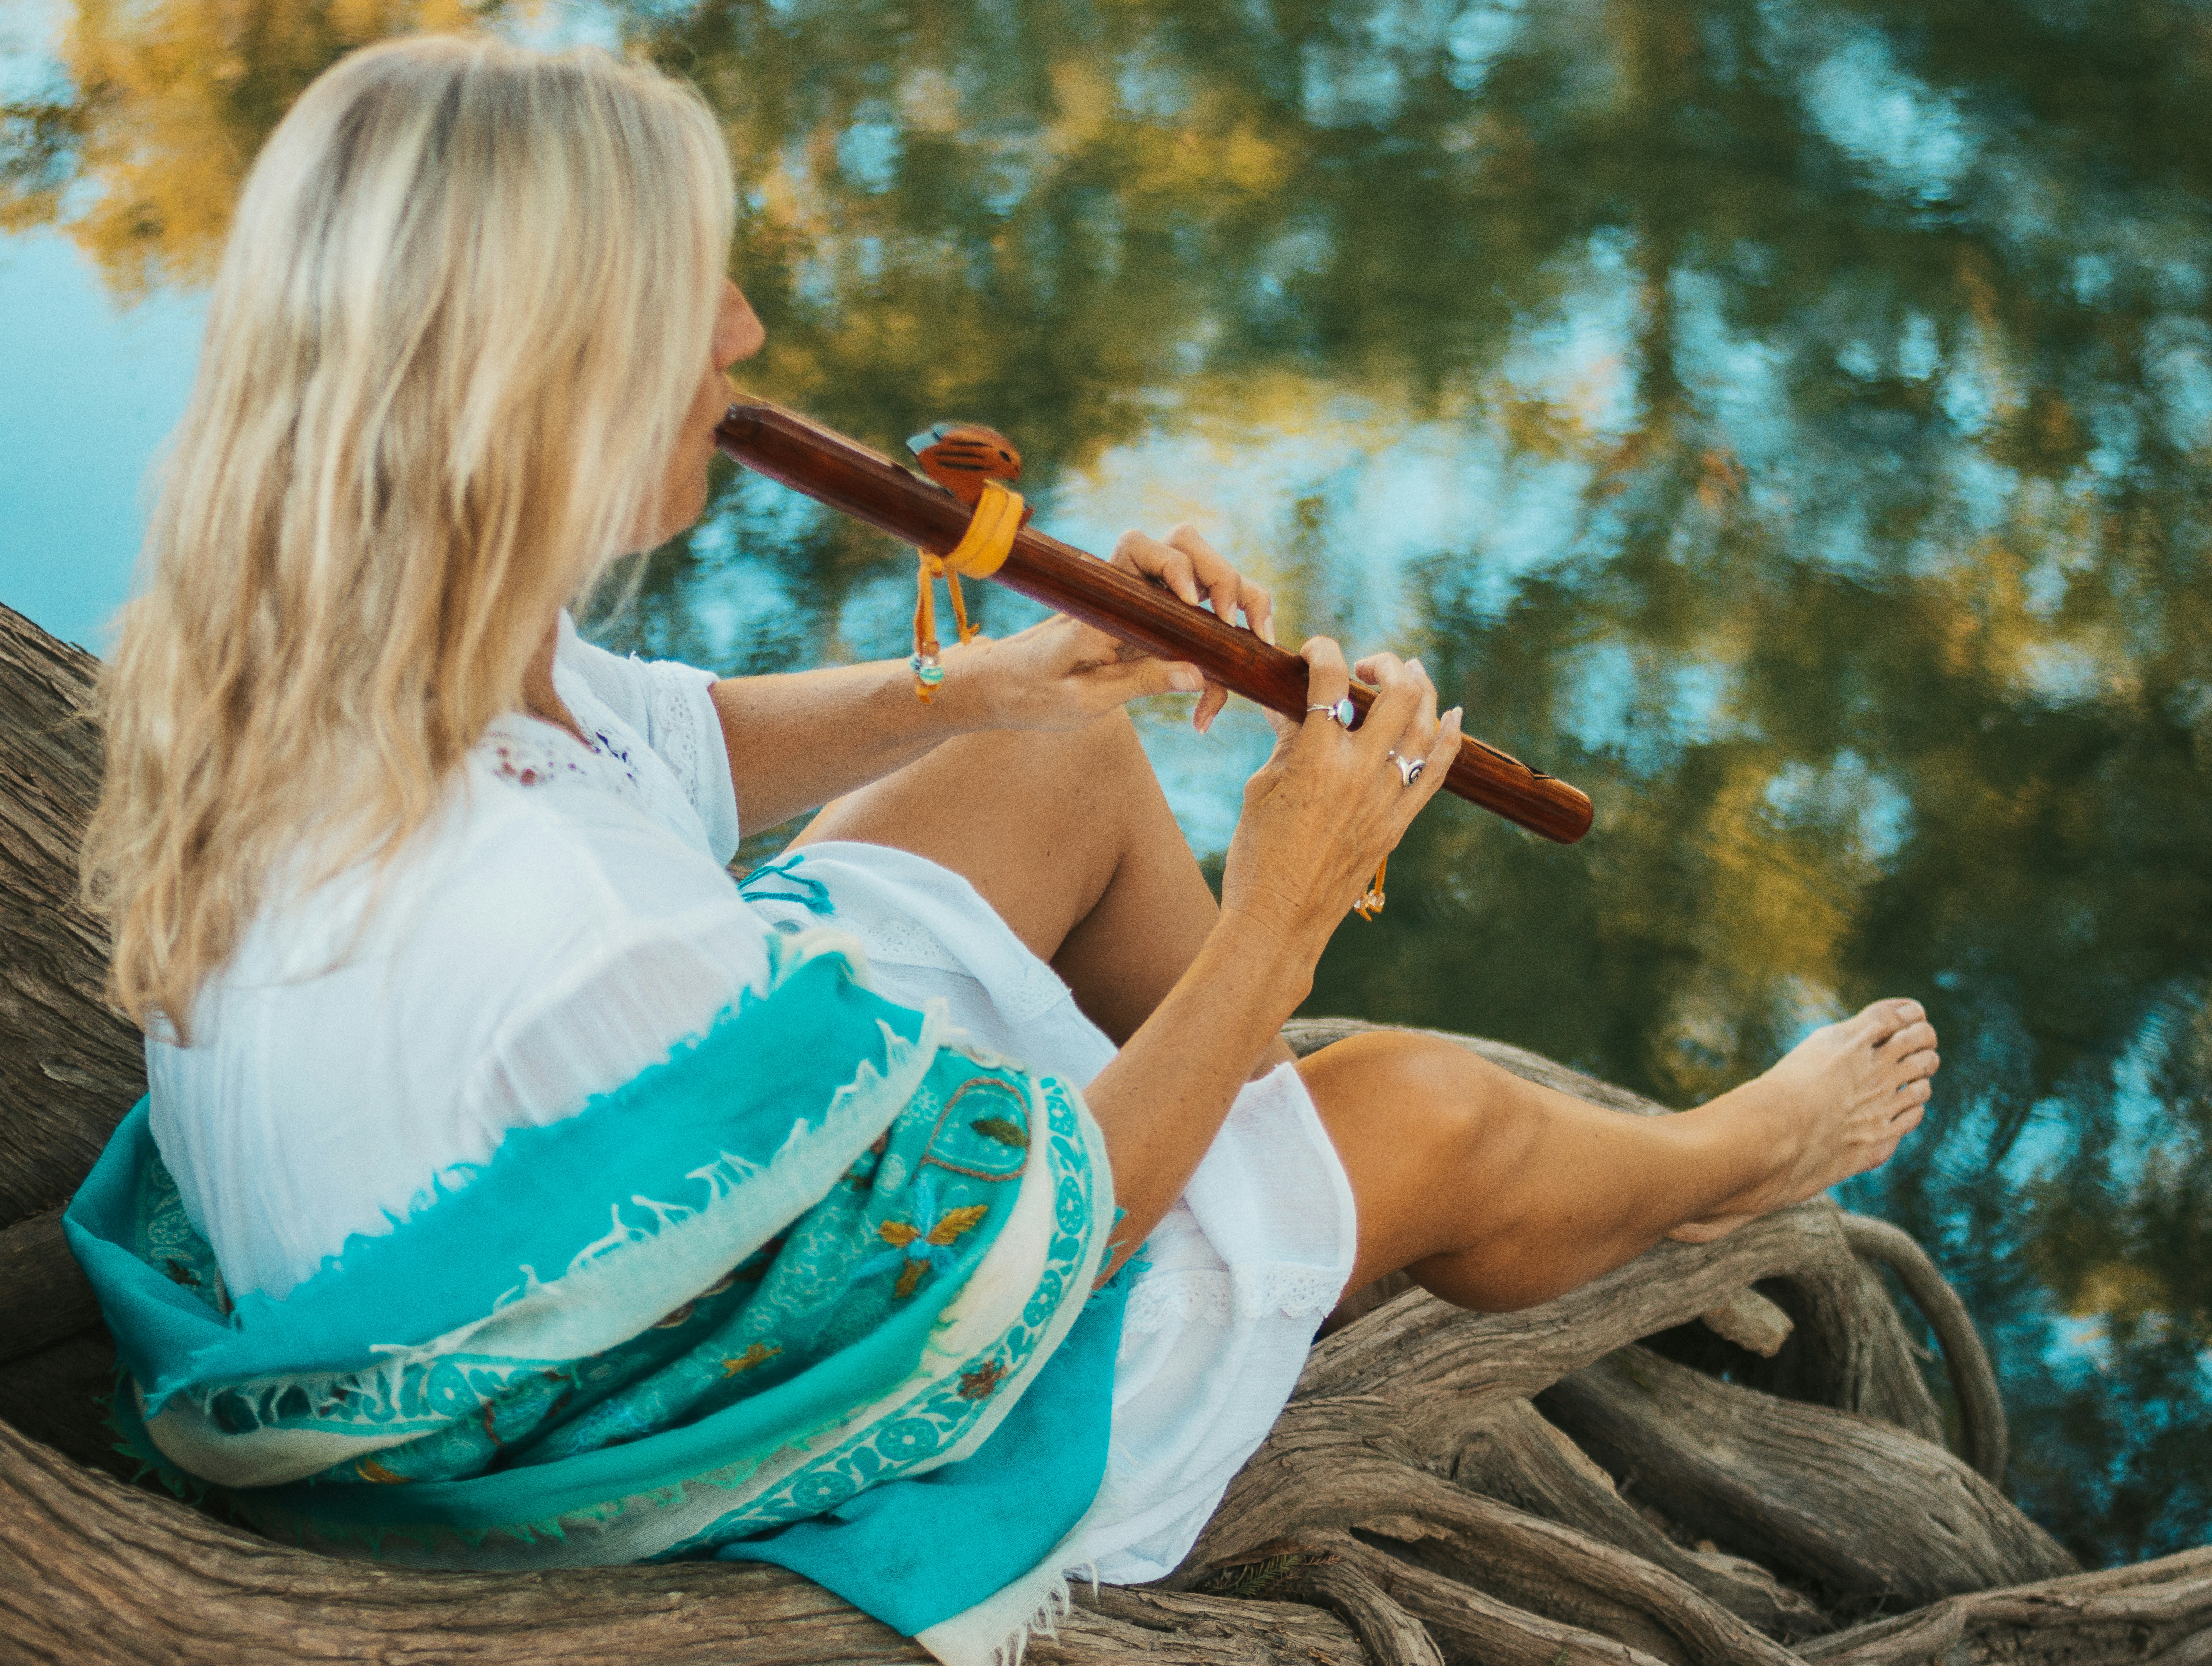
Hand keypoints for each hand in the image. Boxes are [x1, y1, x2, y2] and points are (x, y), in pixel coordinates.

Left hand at [945, 524, 1274, 733]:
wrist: (1006, 691)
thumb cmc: (1034, 693)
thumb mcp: (1085, 698)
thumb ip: (1140, 681)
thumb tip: (1200, 674)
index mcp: (1101, 600)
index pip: (1138, 547)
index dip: (1174, 564)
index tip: (1191, 602)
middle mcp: (1127, 593)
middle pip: (1185, 547)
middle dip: (1223, 576)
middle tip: (1233, 624)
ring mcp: (1145, 606)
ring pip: (1203, 578)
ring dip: (1235, 601)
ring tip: (1253, 644)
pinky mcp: (1154, 627)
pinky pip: (1198, 620)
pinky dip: (1221, 644)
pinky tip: (1216, 696)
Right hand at [1219, 639, 1462, 960]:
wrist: (1279, 922)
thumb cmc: (1256, 857)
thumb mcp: (1260, 789)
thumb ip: (1285, 743)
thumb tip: (1293, 706)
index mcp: (1315, 759)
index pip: (1329, 682)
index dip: (1324, 651)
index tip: (1316, 650)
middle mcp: (1360, 774)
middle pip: (1396, 695)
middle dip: (1386, 665)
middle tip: (1369, 665)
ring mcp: (1386, 800)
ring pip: (1426, 727)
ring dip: (1422, 690)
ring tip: (1411, 674)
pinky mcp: (1399, 824)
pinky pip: (1438, 772)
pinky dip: (1451, 739)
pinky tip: (1455, 717)